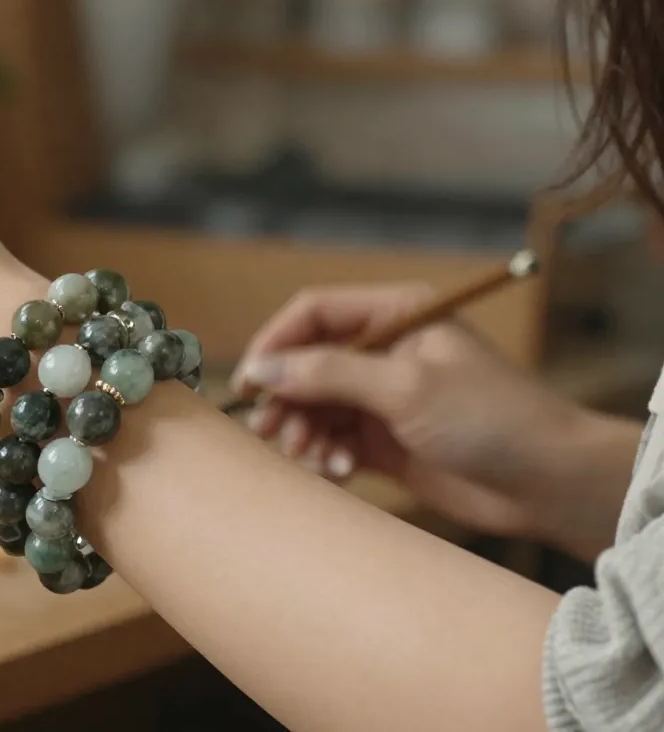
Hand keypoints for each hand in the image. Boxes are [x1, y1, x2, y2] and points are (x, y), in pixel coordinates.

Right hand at [231, 283, 591, 537]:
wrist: (549, 483)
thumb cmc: (492, 419)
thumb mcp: (405, 388)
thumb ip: (328, 374)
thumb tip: (260, 369)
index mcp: (397, 316)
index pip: (314, 314)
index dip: (275, 344)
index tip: (249, 382)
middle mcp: (385, 352)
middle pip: (306, 364)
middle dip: (285, 398)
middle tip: (270, 431)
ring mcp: (383, 399)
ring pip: (314, 407)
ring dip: (303, 432)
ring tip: (312, 457)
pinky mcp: (385, 443)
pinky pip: (331, 443)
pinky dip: (324, 457)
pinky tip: (339, 472)